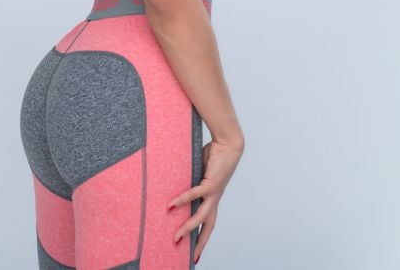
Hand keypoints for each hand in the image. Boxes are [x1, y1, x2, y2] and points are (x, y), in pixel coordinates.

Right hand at [167, 137, 243, 263]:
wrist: (228, 143)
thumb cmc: (214, 155)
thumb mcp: (200, 172)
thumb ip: (191, 181)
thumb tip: (176, 185)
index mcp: (212, 198)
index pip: (207, 223)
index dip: (202, 238)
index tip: (196, 253)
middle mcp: (214, 199)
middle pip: (207, 227)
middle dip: (198, 242)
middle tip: (189, 257)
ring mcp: (214, 193)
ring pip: (200, 217)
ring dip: (188, 228)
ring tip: (175, 236)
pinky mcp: (211, 183)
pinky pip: (195, 194)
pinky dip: (183, 200)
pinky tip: (171, 205)